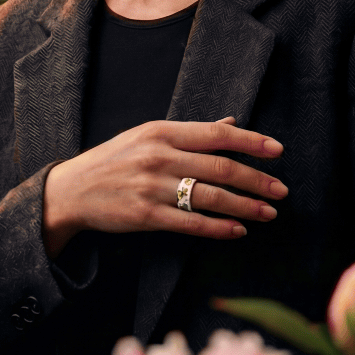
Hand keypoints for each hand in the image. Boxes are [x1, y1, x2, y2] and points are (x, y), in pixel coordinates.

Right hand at [42, 116, 286, 257]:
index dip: (251, 141)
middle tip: (282, 190)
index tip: (278, 150)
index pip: (215, 134)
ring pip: (211, 196)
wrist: (72, 190)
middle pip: (220, 167)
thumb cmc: (113, 160)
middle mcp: (158, 156)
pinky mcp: (146, 216)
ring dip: (246, 207)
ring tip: (268, 213)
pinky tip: (238, 231)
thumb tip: (230, 123)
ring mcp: (152, 187)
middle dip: (257, 180)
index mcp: (160, 132)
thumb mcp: (147, 136)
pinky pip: (191, 223)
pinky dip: (219, 228)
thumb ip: (190, 132)